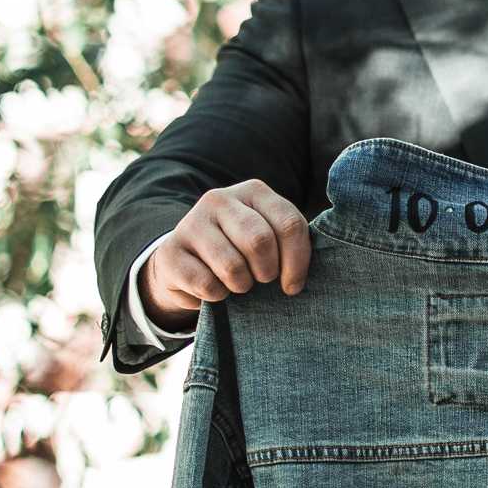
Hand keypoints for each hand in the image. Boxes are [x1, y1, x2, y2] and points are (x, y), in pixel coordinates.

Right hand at [141, 179, 310, 330]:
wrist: (187, 265)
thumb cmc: (243, 254)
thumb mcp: (271, 240)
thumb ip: (292, 242)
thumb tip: (317, 266)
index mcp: (254, 192)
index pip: (289, 224)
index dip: (297, 262)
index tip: (293, 285)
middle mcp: (220, 199)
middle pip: (260, 241)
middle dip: (268, 273)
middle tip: (262, 280)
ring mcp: (191, 222)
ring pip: (232, 266)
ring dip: (242, 286)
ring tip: (239, 284)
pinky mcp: (170, 251)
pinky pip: (207, 284)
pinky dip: (217, 296)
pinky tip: (215, 288)